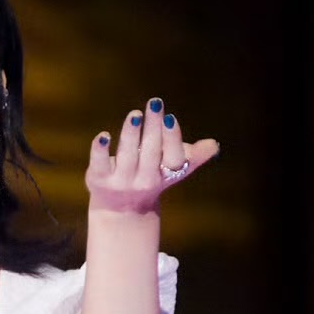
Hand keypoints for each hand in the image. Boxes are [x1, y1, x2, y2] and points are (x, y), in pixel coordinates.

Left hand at [85, 98, 219, 215]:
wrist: (121, 210)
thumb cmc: (151, 178)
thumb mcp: (172, 169)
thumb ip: (192, 156)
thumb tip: (214, 146)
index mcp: (165, 175)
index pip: (172, 158)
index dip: (171, 139)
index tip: (170, 118)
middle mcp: (145, 180)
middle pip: (150, 152)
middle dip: (153, 127)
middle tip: (154, 103)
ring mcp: (121, 182)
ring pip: (127, 156)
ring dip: (131, 134)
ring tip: (135, 115)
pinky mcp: (99, 180)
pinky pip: (99, 164)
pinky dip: (100, 150)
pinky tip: (104, 135)